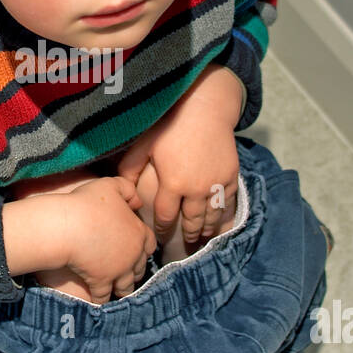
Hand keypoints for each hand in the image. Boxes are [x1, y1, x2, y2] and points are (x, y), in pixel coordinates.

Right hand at [55, 177, 157, 303]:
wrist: (68, 226)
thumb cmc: (88, 203)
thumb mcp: (111, 185)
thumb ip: (127, 190)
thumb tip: (137, 202)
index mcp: (138, 233)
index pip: (149, 244)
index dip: (143, 247)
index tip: (139, 250)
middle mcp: (132, 255)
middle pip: (139, 267)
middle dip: (134, 270)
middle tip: (127, 272)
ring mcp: (118, 271)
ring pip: (125, 286)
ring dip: (122, 288)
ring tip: (117, 291)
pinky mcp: (101, 282)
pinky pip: (103, 297)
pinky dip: (101, 300)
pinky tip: (97, 302)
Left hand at [116, 72, 240, 244]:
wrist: (204, 107)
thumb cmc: (170, 123)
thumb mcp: (143, 145)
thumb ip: (130, 170)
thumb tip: (121, 190)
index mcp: (173, 183)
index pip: (166, 217)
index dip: (162, 230)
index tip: (160, 238)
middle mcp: (196, 189)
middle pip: (192, 222)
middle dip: (188, 236)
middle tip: (184, 246)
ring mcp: (217, 184)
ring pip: (212, 217)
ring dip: (207, 230)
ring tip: (202, 239)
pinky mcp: (231, 176)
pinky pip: (228, 204)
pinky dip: (224, 217)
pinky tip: (220, 224)